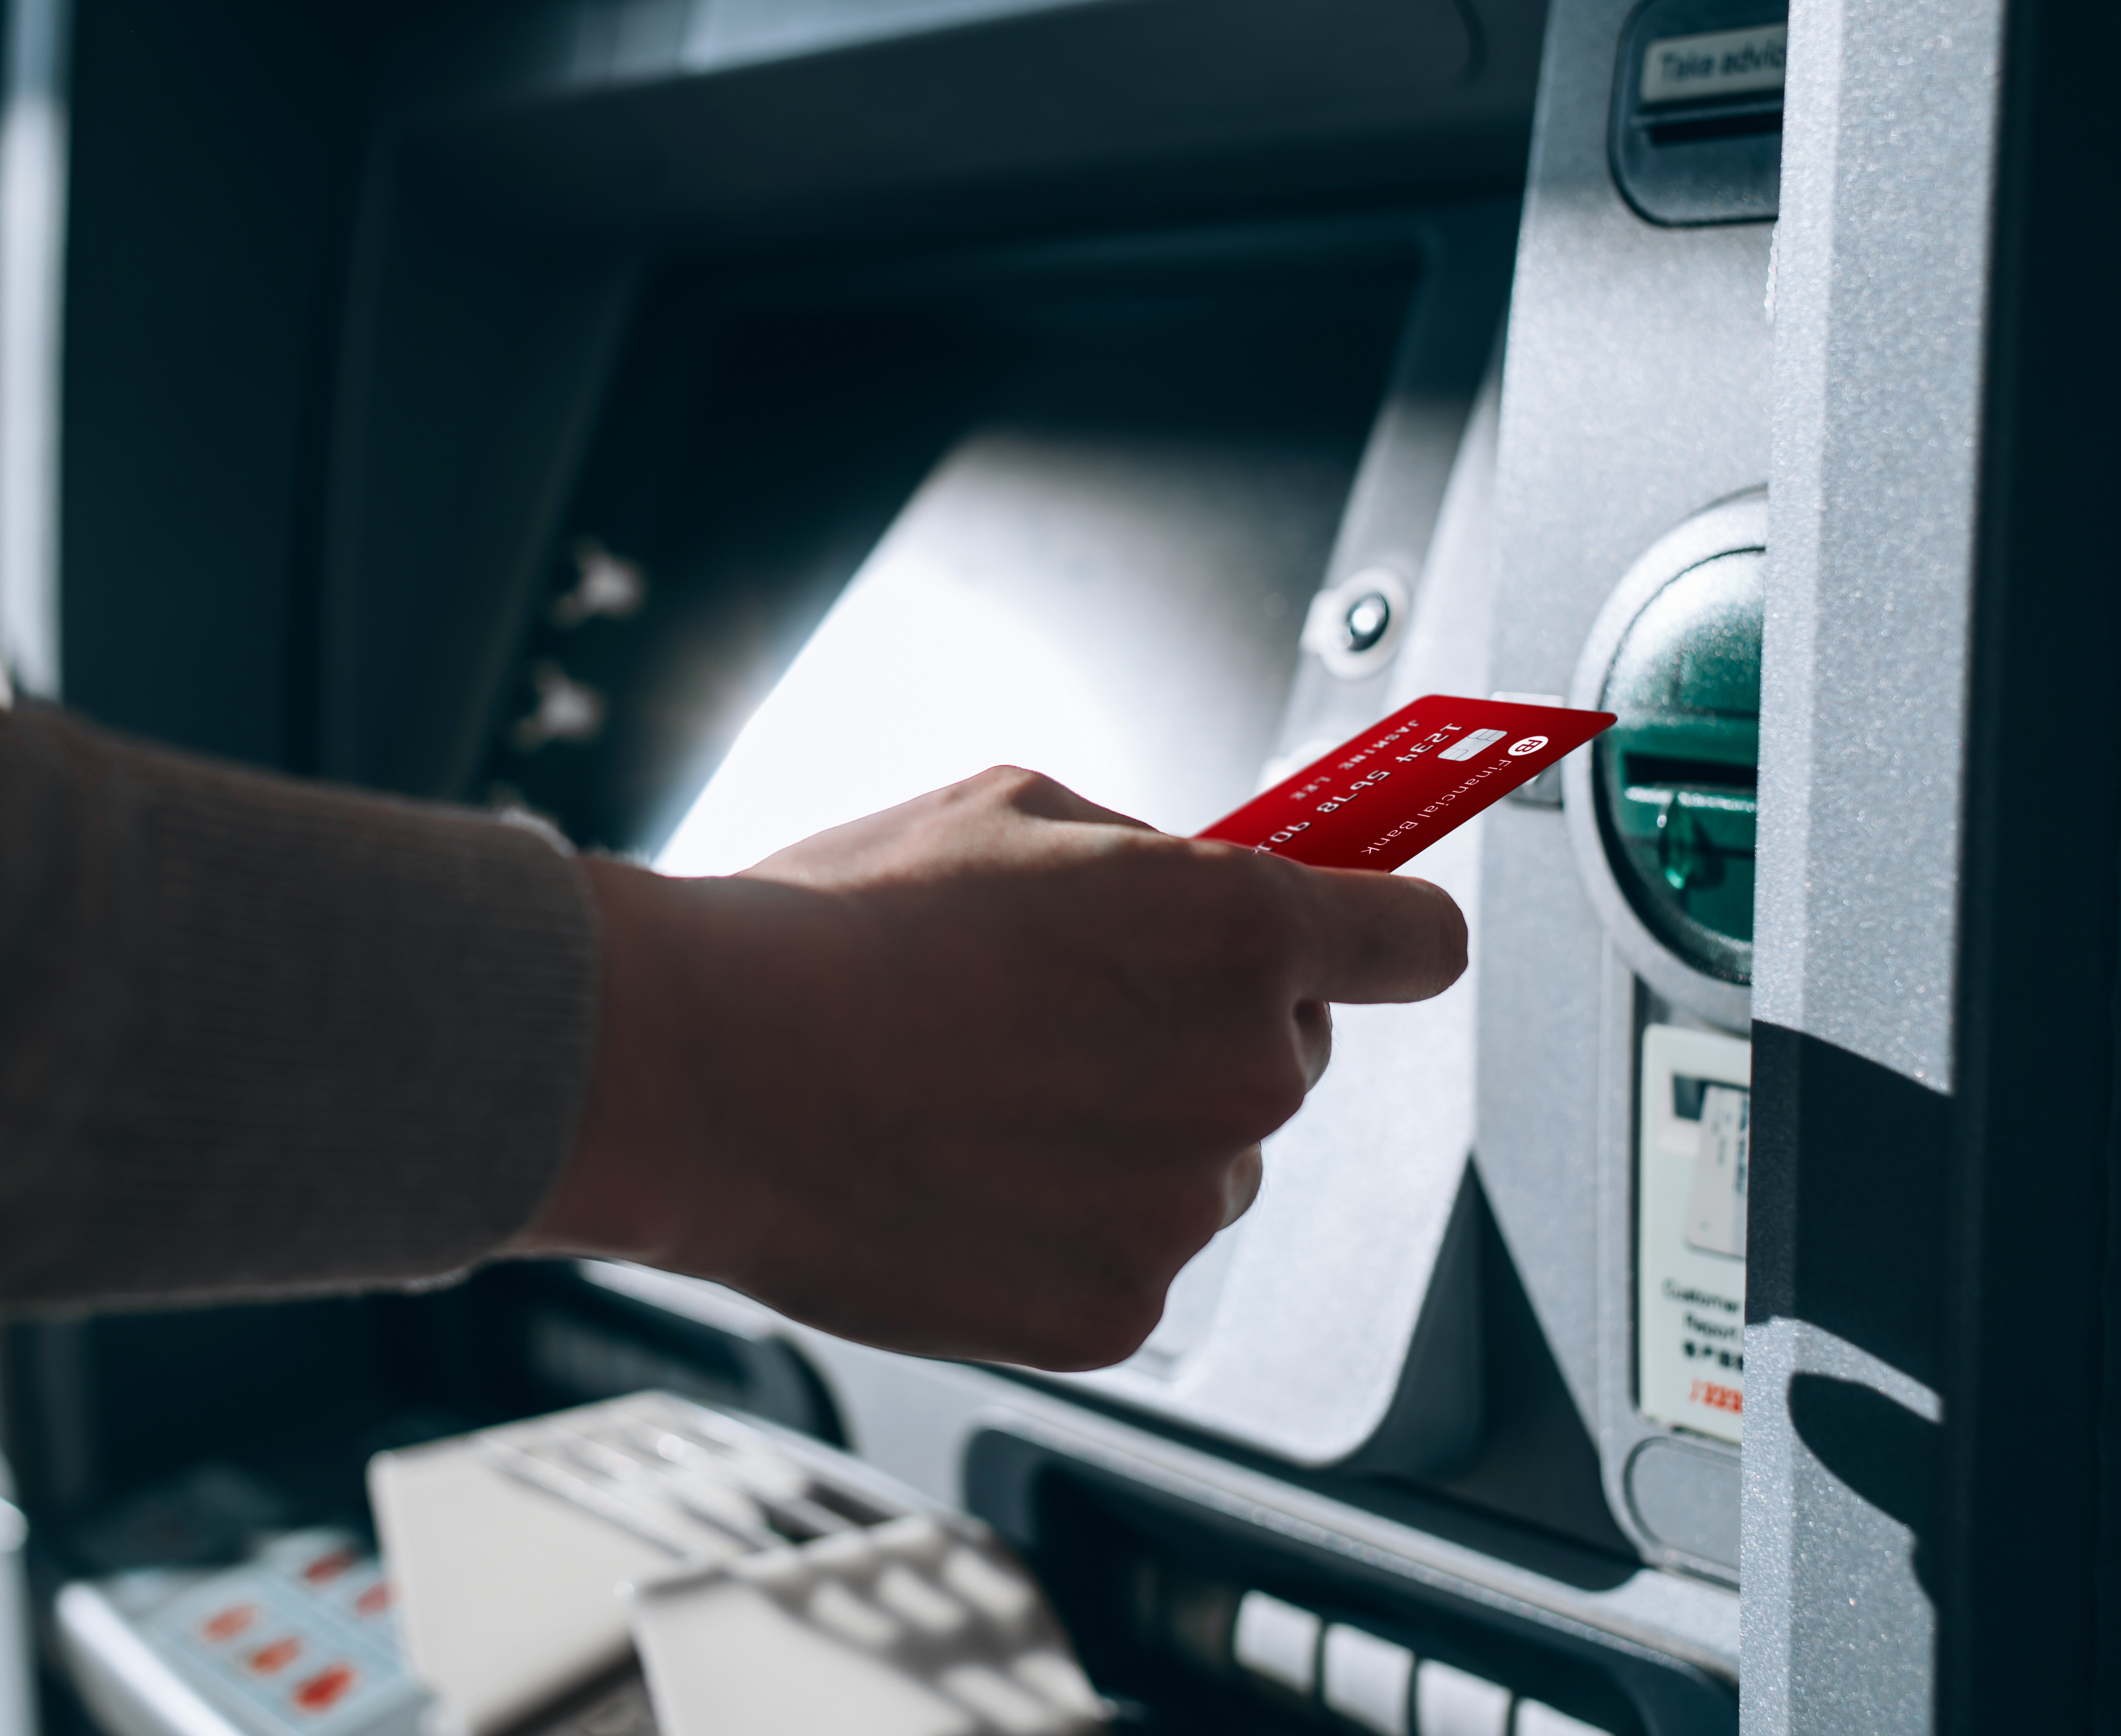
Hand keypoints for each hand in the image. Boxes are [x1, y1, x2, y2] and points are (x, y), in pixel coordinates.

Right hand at [514, 767, 1466, 1369]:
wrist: (702, 1072)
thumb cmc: (838, 929)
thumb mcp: (1012, 809)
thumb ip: (1150, 853)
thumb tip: (1207, 876)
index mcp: (1237, 932)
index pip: (1418, 944)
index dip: (1386, 937)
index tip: (1370, 943)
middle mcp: (1240, 1076)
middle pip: (1290, 1057)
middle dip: (1209, 1033)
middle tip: (1071, 1017)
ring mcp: (1182, 1206)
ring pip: (1209, 1166)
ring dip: (1136, 1138)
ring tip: (988, 1100)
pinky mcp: (1116, 1311)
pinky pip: (1132, 1260)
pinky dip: (1068, 1232)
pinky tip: (967, 1179)